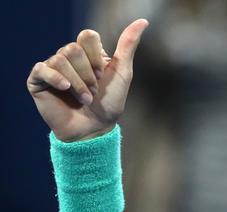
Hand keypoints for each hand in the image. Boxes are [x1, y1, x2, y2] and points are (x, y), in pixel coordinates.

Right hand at [27, 19, 148, 141]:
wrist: (95, 129)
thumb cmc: (109, 104)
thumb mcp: (122, 73)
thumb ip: (128, 45)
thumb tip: (143, 21)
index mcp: (87, 53)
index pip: (87, 36)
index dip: (96, 57)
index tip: (102, 76)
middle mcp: (68, 58)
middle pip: (73, 48)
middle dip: (88, 74)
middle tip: (93, 91)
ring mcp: (52, 69)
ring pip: (60, 59)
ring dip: (77, 83)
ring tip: (84, 99)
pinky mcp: (38, 81)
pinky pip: (42, 69)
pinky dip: (56, 79)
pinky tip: (65, 89)